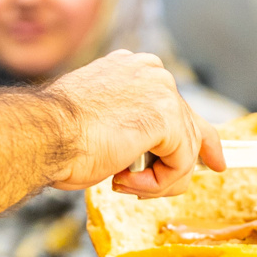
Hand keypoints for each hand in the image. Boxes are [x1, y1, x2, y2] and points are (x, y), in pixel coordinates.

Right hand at [48, 50, 224, 197]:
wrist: (44, 133)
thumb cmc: (57, 132)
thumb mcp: (101, 120)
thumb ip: (132, 124)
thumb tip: (150, 147)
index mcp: (133, 67)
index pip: (176, 102)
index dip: (196, 136)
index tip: (213, 159)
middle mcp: (152, 71)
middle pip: (189, 127)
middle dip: (175, 166)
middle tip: (153, 189)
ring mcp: (162, 91)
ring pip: (184, 152)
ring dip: (155, 179)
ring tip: (121, 183)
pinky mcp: (167, 117)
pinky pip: (180, 165)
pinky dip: (155, 183)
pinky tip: (123, 180)